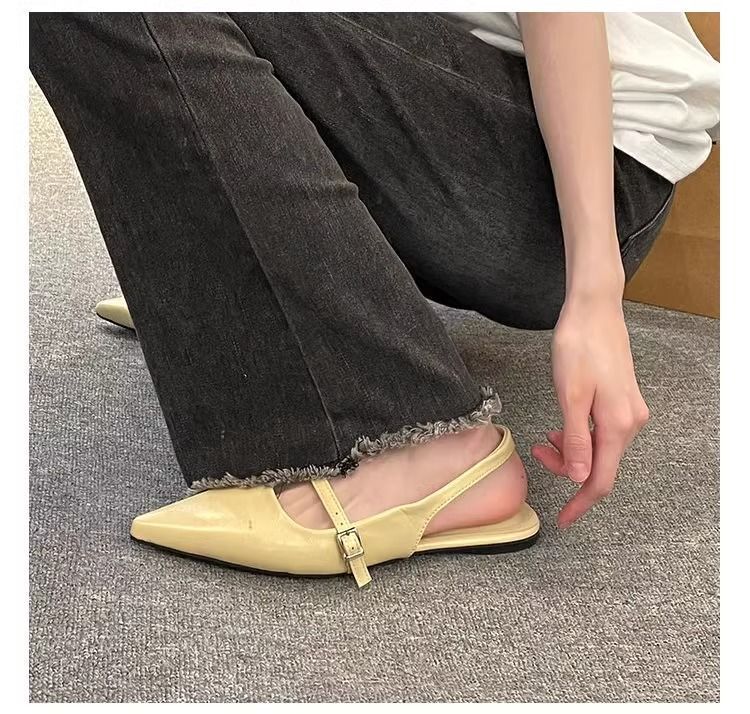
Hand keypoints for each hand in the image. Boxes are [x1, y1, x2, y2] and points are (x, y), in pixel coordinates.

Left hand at [531, 294, 649, 527]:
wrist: (593, 310)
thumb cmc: (578, 347)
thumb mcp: (570, 396)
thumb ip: (575, 439)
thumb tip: (578, 478)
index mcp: (617, 426)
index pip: (600, 479)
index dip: (580, 503)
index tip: (562, 519)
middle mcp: (630, 422)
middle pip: (600, 465)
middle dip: (568, 468)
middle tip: (538, 452)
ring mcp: (629, 410)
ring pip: (600, 448)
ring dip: (571, 451)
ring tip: (545, 438)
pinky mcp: (622, 399)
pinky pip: (602, 432)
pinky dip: (579, 436)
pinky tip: (563, 426)